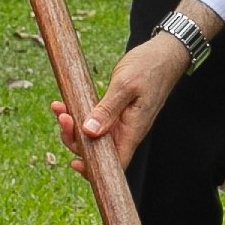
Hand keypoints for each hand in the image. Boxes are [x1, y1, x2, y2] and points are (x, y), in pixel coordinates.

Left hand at [58, 27, 191, 157]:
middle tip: (64, 118)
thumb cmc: (149, 67)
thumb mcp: (126, 85)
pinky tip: (65, 105)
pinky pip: (94, 120)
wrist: (163, 54)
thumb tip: (90, 131)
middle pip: (98, 151)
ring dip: (73, 127)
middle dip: (76, 141)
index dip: (95, 170)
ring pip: (93, 136)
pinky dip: (78, 114)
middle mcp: (126, 131)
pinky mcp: (115, 112)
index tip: (76, 163)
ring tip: (61, 109)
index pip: (116, 163)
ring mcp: (120, 122)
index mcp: (133, 130)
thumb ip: (108, 109)